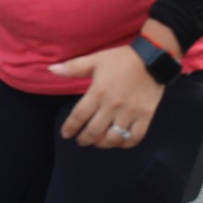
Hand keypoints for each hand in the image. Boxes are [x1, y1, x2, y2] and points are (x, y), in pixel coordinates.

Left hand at [49, 45, 165, 148]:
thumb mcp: (95, 60)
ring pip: (113, 138)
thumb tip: (51, 69)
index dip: (70, 127)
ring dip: (103, 144)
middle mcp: (113, 105)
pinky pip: (134, 137)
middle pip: (94, 131)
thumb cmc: (121, 59)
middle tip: (81, 141)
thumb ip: (72, 68)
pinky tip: (118, 142)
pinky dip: (125, 144)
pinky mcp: (145, 116)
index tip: (66, 134)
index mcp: (98, 92)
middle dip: (85, 139)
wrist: (152, 58)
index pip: (79, 116)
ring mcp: (130, 112)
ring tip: (97, 142)